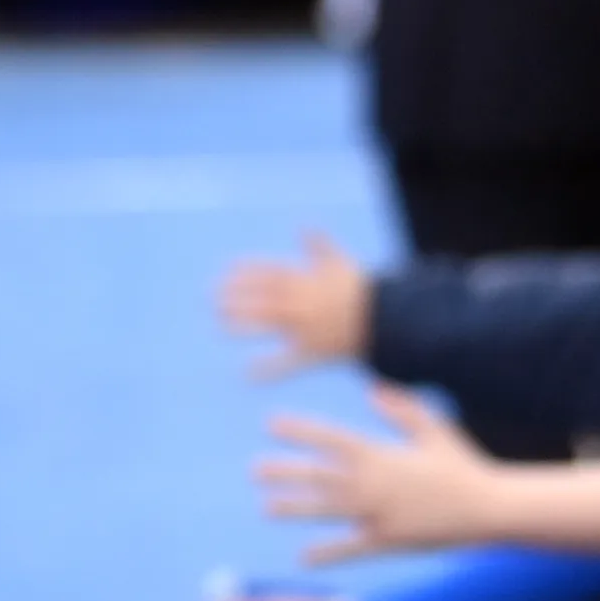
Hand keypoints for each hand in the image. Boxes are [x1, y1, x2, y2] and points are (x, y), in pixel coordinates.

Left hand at [217, 231, 369, 377]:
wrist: (386, 320)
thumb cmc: (362, 290)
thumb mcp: (340, 263)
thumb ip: (319, 246)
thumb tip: (304, 226)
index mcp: (306, 281)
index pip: (269, 272)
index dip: (245, 271)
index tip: (226, 272)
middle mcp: (301, 303)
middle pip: (261, 298)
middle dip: (236, 298)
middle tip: (213, 300)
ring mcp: (305, 328)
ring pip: (267, 326)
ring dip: (242, 326)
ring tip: (221, 326)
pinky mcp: (312, 352)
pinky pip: (286, 363)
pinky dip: (266, 369)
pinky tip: (246, 374)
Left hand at [259, 386, 507, 558]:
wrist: (489, 508)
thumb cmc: (464, 466)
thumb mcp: (435, 430)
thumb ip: (402, 409)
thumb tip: (373, 389)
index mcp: (382, 455)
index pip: (332, 439)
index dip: (301, 431)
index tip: (273, 424)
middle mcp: (374, 484)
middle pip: (320, 476)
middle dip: (287, 471)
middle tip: (256, 470)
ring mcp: (379, 514)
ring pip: (327, 510)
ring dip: (295, 508)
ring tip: (268, 507)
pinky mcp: (388, 541)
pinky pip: (351, 548)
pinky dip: (327, 553)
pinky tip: (304, 557)